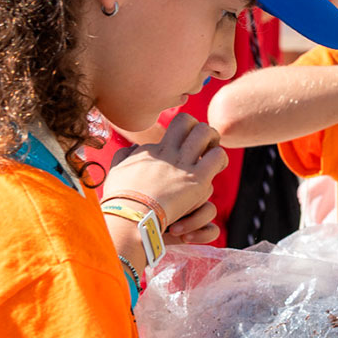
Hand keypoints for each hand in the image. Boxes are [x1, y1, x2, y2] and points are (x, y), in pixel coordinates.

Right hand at [100, 113, 227, 239]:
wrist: (129, 217)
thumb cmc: (120, 201)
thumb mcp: (117, 172)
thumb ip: (124, 156)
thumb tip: (134, 147)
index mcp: (150, 150)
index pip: (172, 129)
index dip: (183, 133)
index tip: (185, 145)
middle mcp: (167, 152)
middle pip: (187, 120)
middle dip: (198, 128)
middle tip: (204, 143)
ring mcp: (183, 164)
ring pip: (205, 132)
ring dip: (213, 140)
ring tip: (212, 154)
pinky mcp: (197, 179)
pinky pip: (217, 156)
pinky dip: (220, 158)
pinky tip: (217, 169)